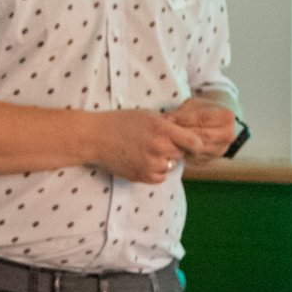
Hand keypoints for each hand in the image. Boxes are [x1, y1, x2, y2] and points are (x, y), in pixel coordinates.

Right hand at [89, 108, 204, 183]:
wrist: (96, 138)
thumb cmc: (120, 123)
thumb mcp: (147, 115)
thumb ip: (168, 123)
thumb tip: (185, 129)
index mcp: (162, 129)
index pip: (193, 141)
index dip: (195, 143)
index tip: (194, 144)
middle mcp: (159, 147)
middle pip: (182, 153)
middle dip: (175, 149)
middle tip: (160, 143)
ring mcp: (151, 164)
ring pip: (171, 166)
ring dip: (165, 161)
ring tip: (148, 152)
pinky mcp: (142, 176)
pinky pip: (160, 177)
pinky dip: (156, 171)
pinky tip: (144, 161)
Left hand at [167, 97, 236, 159]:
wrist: (214, 123)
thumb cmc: (203, 110)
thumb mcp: (195, 105)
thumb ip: (183, 111)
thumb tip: (168, 118)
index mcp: (226, 117)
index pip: (203, 119)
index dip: (184, 118)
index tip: (169, 117)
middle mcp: (227, 135)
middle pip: (201, 135)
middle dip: (181, 132)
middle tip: (166, 128)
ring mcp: (220, 149)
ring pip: (196, 148)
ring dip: (180, 143)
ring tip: (168, 135)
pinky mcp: (209, 159)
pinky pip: (193, 157)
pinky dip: (181, 151)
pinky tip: (173, 144)